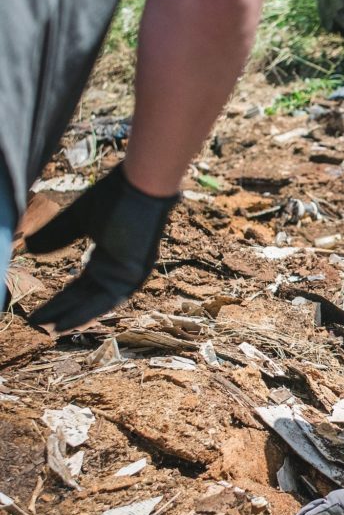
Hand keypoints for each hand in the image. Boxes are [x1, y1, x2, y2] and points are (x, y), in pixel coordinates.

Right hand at [25, 163, 178, 331]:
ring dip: (74, 316)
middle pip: (86, 296)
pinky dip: (89, 311)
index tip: (39, 311)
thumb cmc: (115, 196)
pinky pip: (110, 299)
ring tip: (51, 329)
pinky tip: (69, 321)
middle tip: (39, 324)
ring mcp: (129, 272)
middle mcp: (119, 269)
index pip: (80, 285)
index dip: (59, 299)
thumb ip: (57, 236)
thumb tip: (31, 249)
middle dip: (63, 311)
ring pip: (97, 302)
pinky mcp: (135, 272)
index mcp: (108, 257)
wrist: (141, 185)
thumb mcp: (78, 219)